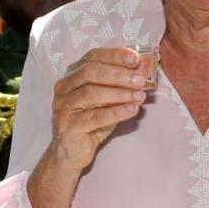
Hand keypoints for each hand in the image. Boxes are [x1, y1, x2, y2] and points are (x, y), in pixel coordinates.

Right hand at [50, 47, 146, 172]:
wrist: (73, 152)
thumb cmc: (92, 121)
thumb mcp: (109, 98)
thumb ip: (123, 82)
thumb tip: (145, 66)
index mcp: (73, 74)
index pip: (93, 56)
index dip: (115, 55)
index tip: (135, 58)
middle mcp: (64, 87)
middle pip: (91, 72)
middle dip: (119, 74)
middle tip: (140, 80)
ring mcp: (63, 106)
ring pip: (91, 93)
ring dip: (119, 93)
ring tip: (139, 96)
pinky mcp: (68, 126)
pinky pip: (94, 117)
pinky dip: (116, 112)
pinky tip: (132, 110)